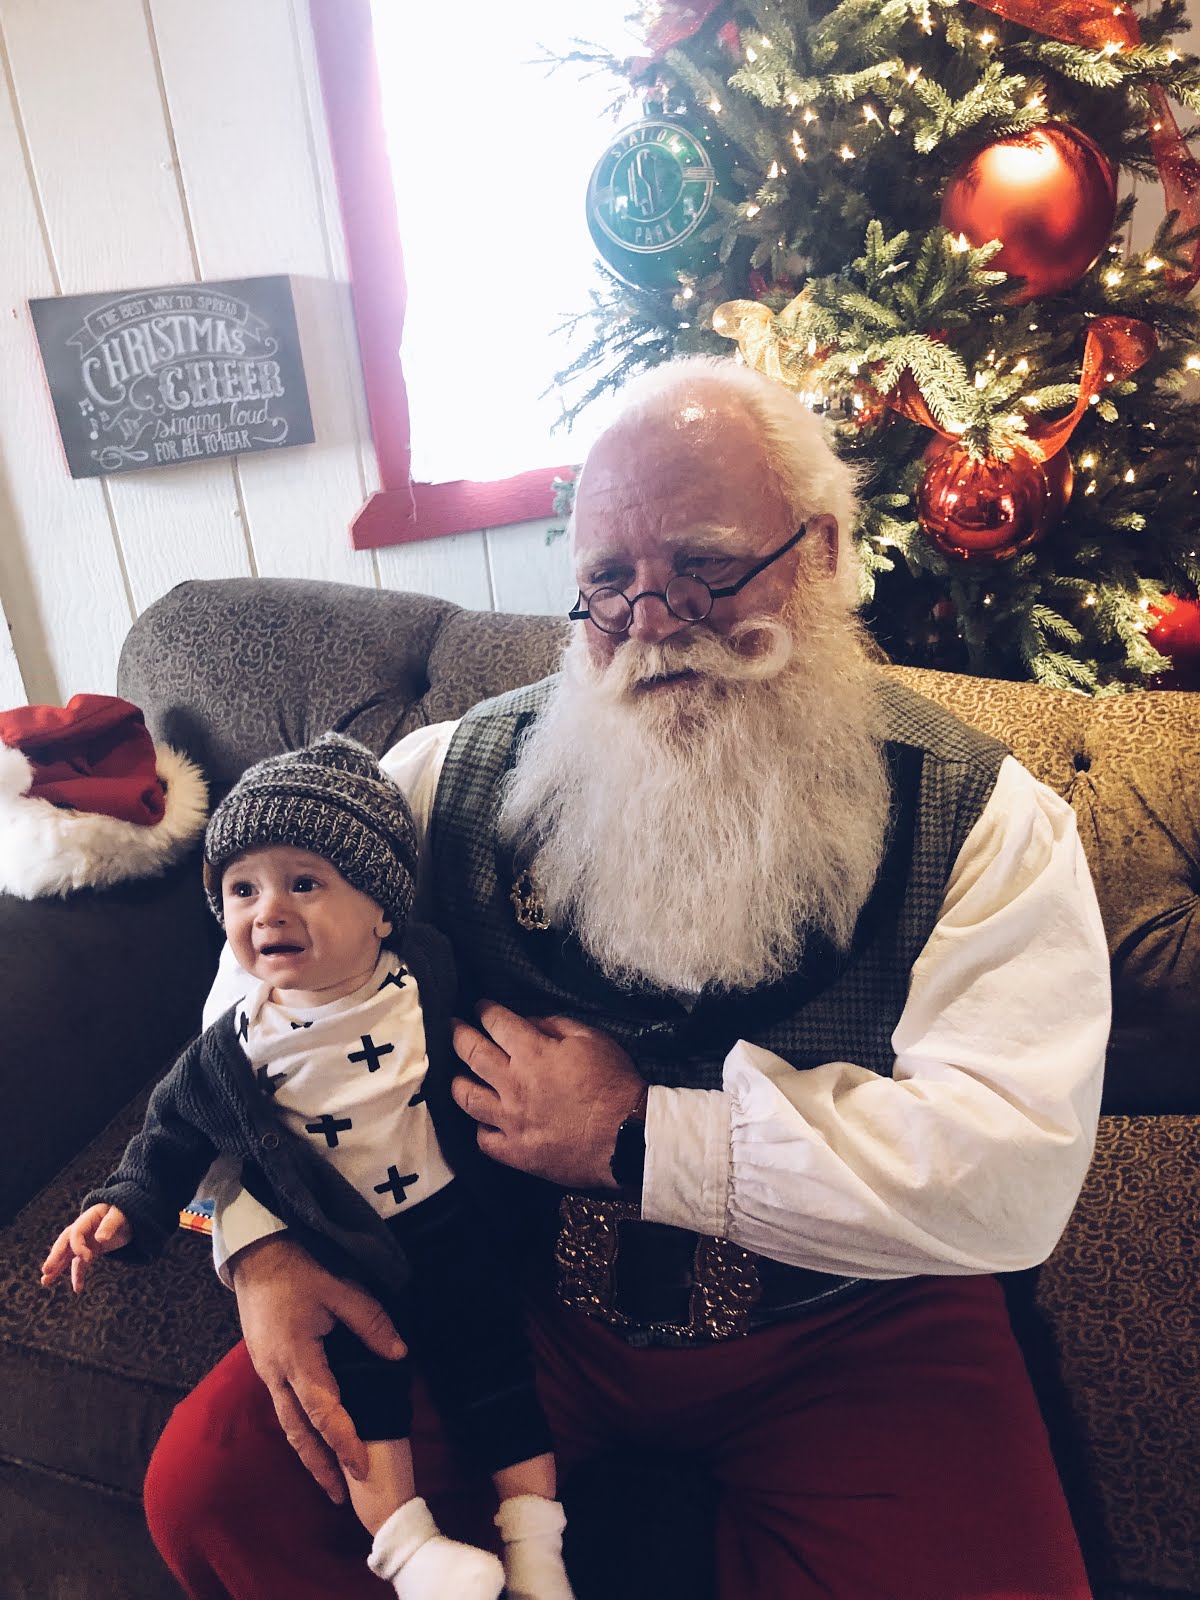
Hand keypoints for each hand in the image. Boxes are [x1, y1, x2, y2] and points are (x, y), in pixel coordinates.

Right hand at [41, 1204, 131, 1292]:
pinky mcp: (88, 1251)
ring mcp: (83, 1242)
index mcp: (87, 1218)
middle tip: (46, 1270)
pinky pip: (79, 1264)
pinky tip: (77, 1289)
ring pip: (67, 1256)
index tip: (88, 1258)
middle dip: (55, 1257)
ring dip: (57, 1268)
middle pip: (64, 1244)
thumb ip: (110, 1225)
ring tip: (45, 1282)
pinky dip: (78, 1276)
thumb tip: (101, 1238)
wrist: (126, 1217)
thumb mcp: (120, 1216)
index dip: (78, 1246)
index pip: (76, 1233)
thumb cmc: (123, 1214)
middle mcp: (81, 1230)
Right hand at [231, 1236, 406, 1501]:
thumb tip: (399, 1353)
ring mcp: (267, 1372)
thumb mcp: (339, 1289)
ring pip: (288, 1424)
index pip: (323, 1410)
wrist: (256, 1256)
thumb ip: (370, 1322)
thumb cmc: (298, 1270)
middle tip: (342, 1497)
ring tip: (328, 1480)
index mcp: (297, 1357)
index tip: (362, 1467)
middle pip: (299, 1431)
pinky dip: (298, 1431)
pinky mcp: (265, 1366)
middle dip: (320, 1466)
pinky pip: (283, 1408)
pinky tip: (312, 1440)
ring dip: (307, 1454)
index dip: (344, 1441)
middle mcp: (277, 1374)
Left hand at [451, 1004, 646, 1187]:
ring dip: (457, 1081)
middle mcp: (513, 1084)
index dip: (484, 1010)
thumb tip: (529, 1023)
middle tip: (452, 1027)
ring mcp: (510, 1120)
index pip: (496, 1022)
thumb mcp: (592, 1039)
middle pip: (470, 1052)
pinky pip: (483, 1138)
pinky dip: (480, 1126)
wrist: (627, 1137)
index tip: (480, 1006)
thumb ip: (555, 1025)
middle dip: (457, 1034)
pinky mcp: (515, 1152)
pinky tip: (483, 1119)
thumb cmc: (614, 1084)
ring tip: (458, 1074)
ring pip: (465, 1097)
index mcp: (532, 1053)